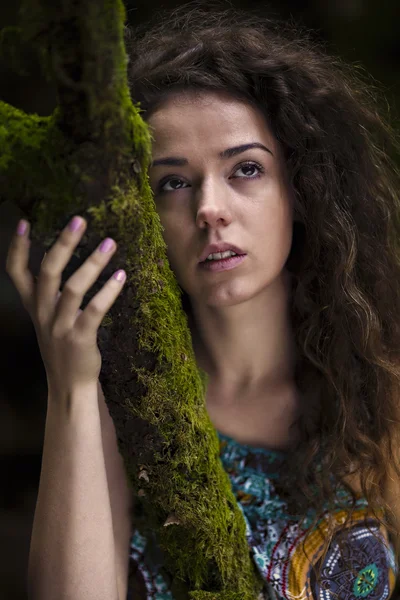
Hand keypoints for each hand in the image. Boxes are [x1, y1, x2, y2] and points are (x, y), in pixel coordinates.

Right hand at [5, 216, 125, 392]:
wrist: (68, 385)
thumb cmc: (62, 347)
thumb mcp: (48, 319)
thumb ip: (50, 293)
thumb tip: (59, 257)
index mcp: (34, 306)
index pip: (16, 273)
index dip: (17, 248)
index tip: (24, 222)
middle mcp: (44, 313)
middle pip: (48, 272)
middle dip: (62, 244)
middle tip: (79, 220)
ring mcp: (60, 326)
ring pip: (73, 288)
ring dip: (92, 263)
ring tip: (110, 243)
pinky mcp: (80, 338)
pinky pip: (94, 310)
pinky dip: (108, 292)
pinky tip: (121, 277)